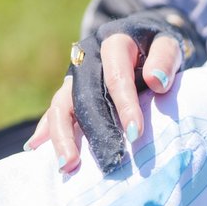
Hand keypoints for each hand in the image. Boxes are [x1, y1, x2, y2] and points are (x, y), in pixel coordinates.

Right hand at [27, 12, 198, 173]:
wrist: (141, 40)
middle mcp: (88, 59)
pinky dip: (47, 129)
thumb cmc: (157, 49)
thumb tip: (156, 81)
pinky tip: (37, 148)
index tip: (135, 134)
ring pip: (61, 105)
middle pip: (84, 95)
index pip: (116, 75)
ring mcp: (75, 77)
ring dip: (62, 136)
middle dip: (94, 130)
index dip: (125, 104)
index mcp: (114, 44)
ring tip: (68, 165)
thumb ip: (165, 58)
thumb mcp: (168, 45)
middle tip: (107, 160)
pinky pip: (55, 111)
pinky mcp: (69, 92)